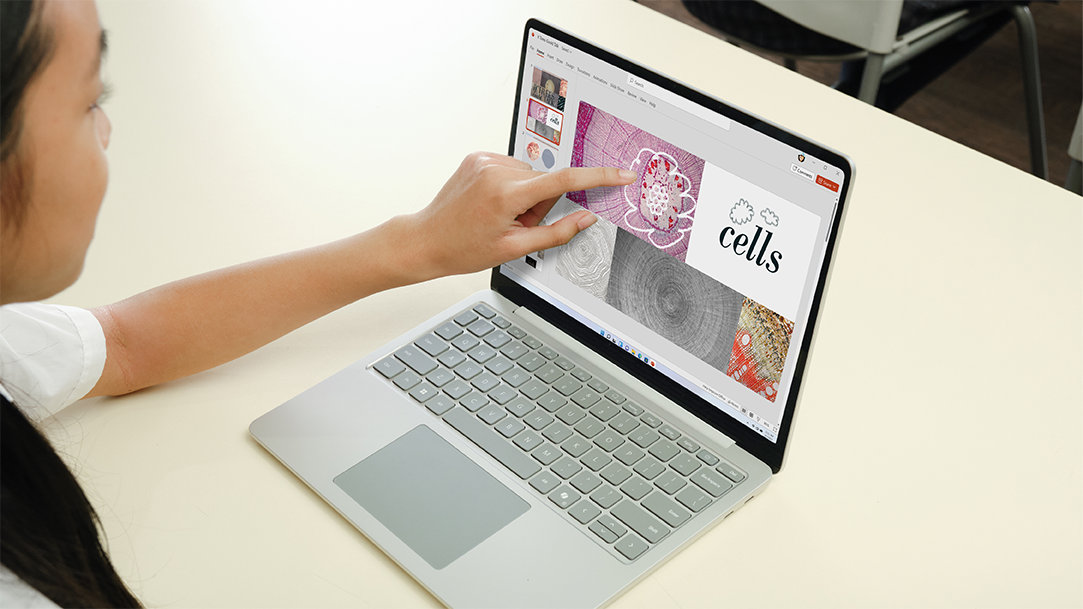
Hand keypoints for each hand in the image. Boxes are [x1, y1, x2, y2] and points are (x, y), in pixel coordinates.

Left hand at [405, 151, 635, 278]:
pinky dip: (511, 186)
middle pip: (545, 182)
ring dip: (525, 195)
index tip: (620, 174)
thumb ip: (557, 232)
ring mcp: (485, 160)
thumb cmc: (463, 249)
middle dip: (540, 204)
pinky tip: (492, 203)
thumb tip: (586, 218)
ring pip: (530, 175)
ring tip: (500, 216)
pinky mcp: (478, 156)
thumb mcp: (515, 249)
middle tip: (515, 225)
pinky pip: (512, 168)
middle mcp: (496, 170)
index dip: (598, 177)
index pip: (565, 180)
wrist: (425, 240)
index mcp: (507, 194)